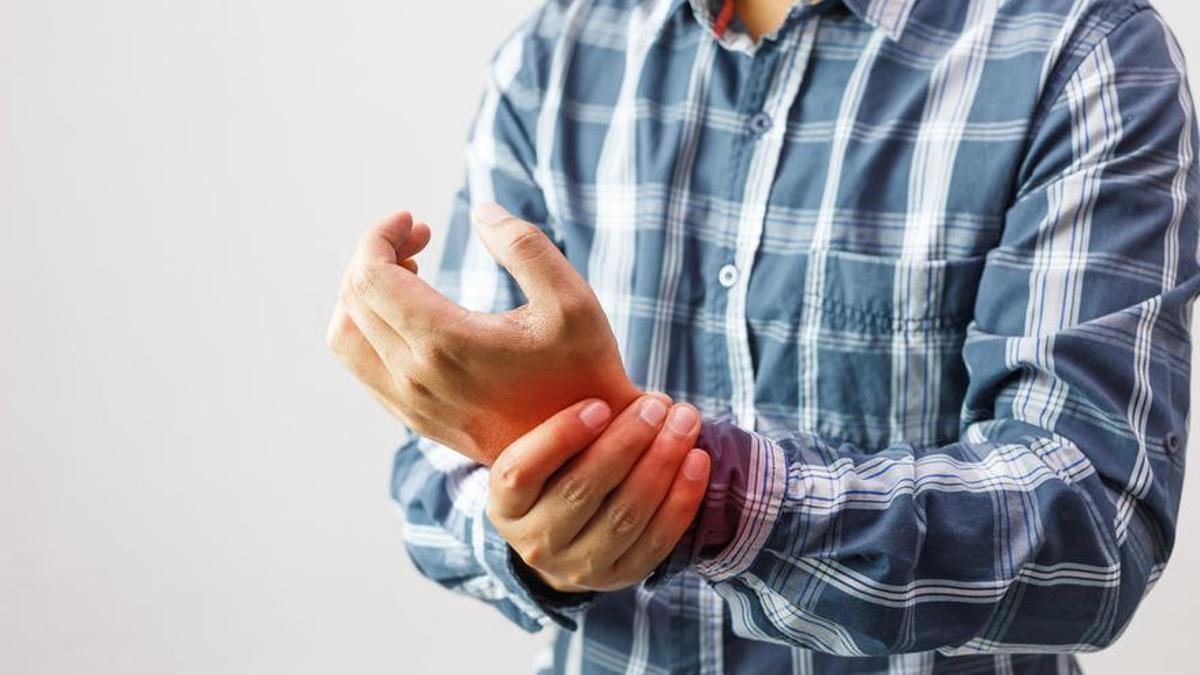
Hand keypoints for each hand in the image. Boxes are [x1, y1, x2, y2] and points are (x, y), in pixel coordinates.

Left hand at [327, 205, 639, 464]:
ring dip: (362, 296)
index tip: (413, 220)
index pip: (369, 277)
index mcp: (446, 343)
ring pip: (345, 340)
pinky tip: (414, 314)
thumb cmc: (585, 372)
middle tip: (418, 238)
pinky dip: (369, 331)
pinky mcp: (416, 420)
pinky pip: (363, 369)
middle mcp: (416, 378)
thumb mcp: (571, 299)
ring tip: (408, 274)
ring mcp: (411, 405)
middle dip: (375, 255)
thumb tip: (481, 211)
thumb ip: (524, 245)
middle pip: (352, 300)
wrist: (587, 451)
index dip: (380, 236)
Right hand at [487, 395, 710, 592]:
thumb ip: (562, 411)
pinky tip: (698, 460)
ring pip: (623, 515)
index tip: (599, 404)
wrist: (566, 536)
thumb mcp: (541, 443)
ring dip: (661, 463)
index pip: (521, 471)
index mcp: (504, 503)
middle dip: (626, 442)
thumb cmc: (557, 468)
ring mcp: (577, 566)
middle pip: (580, 491)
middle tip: (656, 404)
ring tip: (684, 422)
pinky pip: (656, 540)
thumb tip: (593, 347)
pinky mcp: (619, 577)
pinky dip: (682, 499)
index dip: (560, 437)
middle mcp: (534, 541)